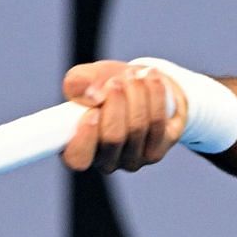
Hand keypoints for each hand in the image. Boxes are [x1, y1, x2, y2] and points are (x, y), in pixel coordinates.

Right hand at [58, 60, 186, 172]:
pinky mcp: (157, 149)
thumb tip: (93, 97)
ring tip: (133, 75)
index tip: (93, 111)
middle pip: (113, 138)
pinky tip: (151, 78)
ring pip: (137, 127)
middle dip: (116, 103)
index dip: (85, 137)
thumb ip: (78, 83)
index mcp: (80, 150)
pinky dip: (155, 95)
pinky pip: (158, 122)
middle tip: (115, 81)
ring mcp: (133, 159)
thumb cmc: (103, 87)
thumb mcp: (85, 79)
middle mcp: (106, 161)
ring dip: (136, 94)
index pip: (78, 159)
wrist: (138, 86)